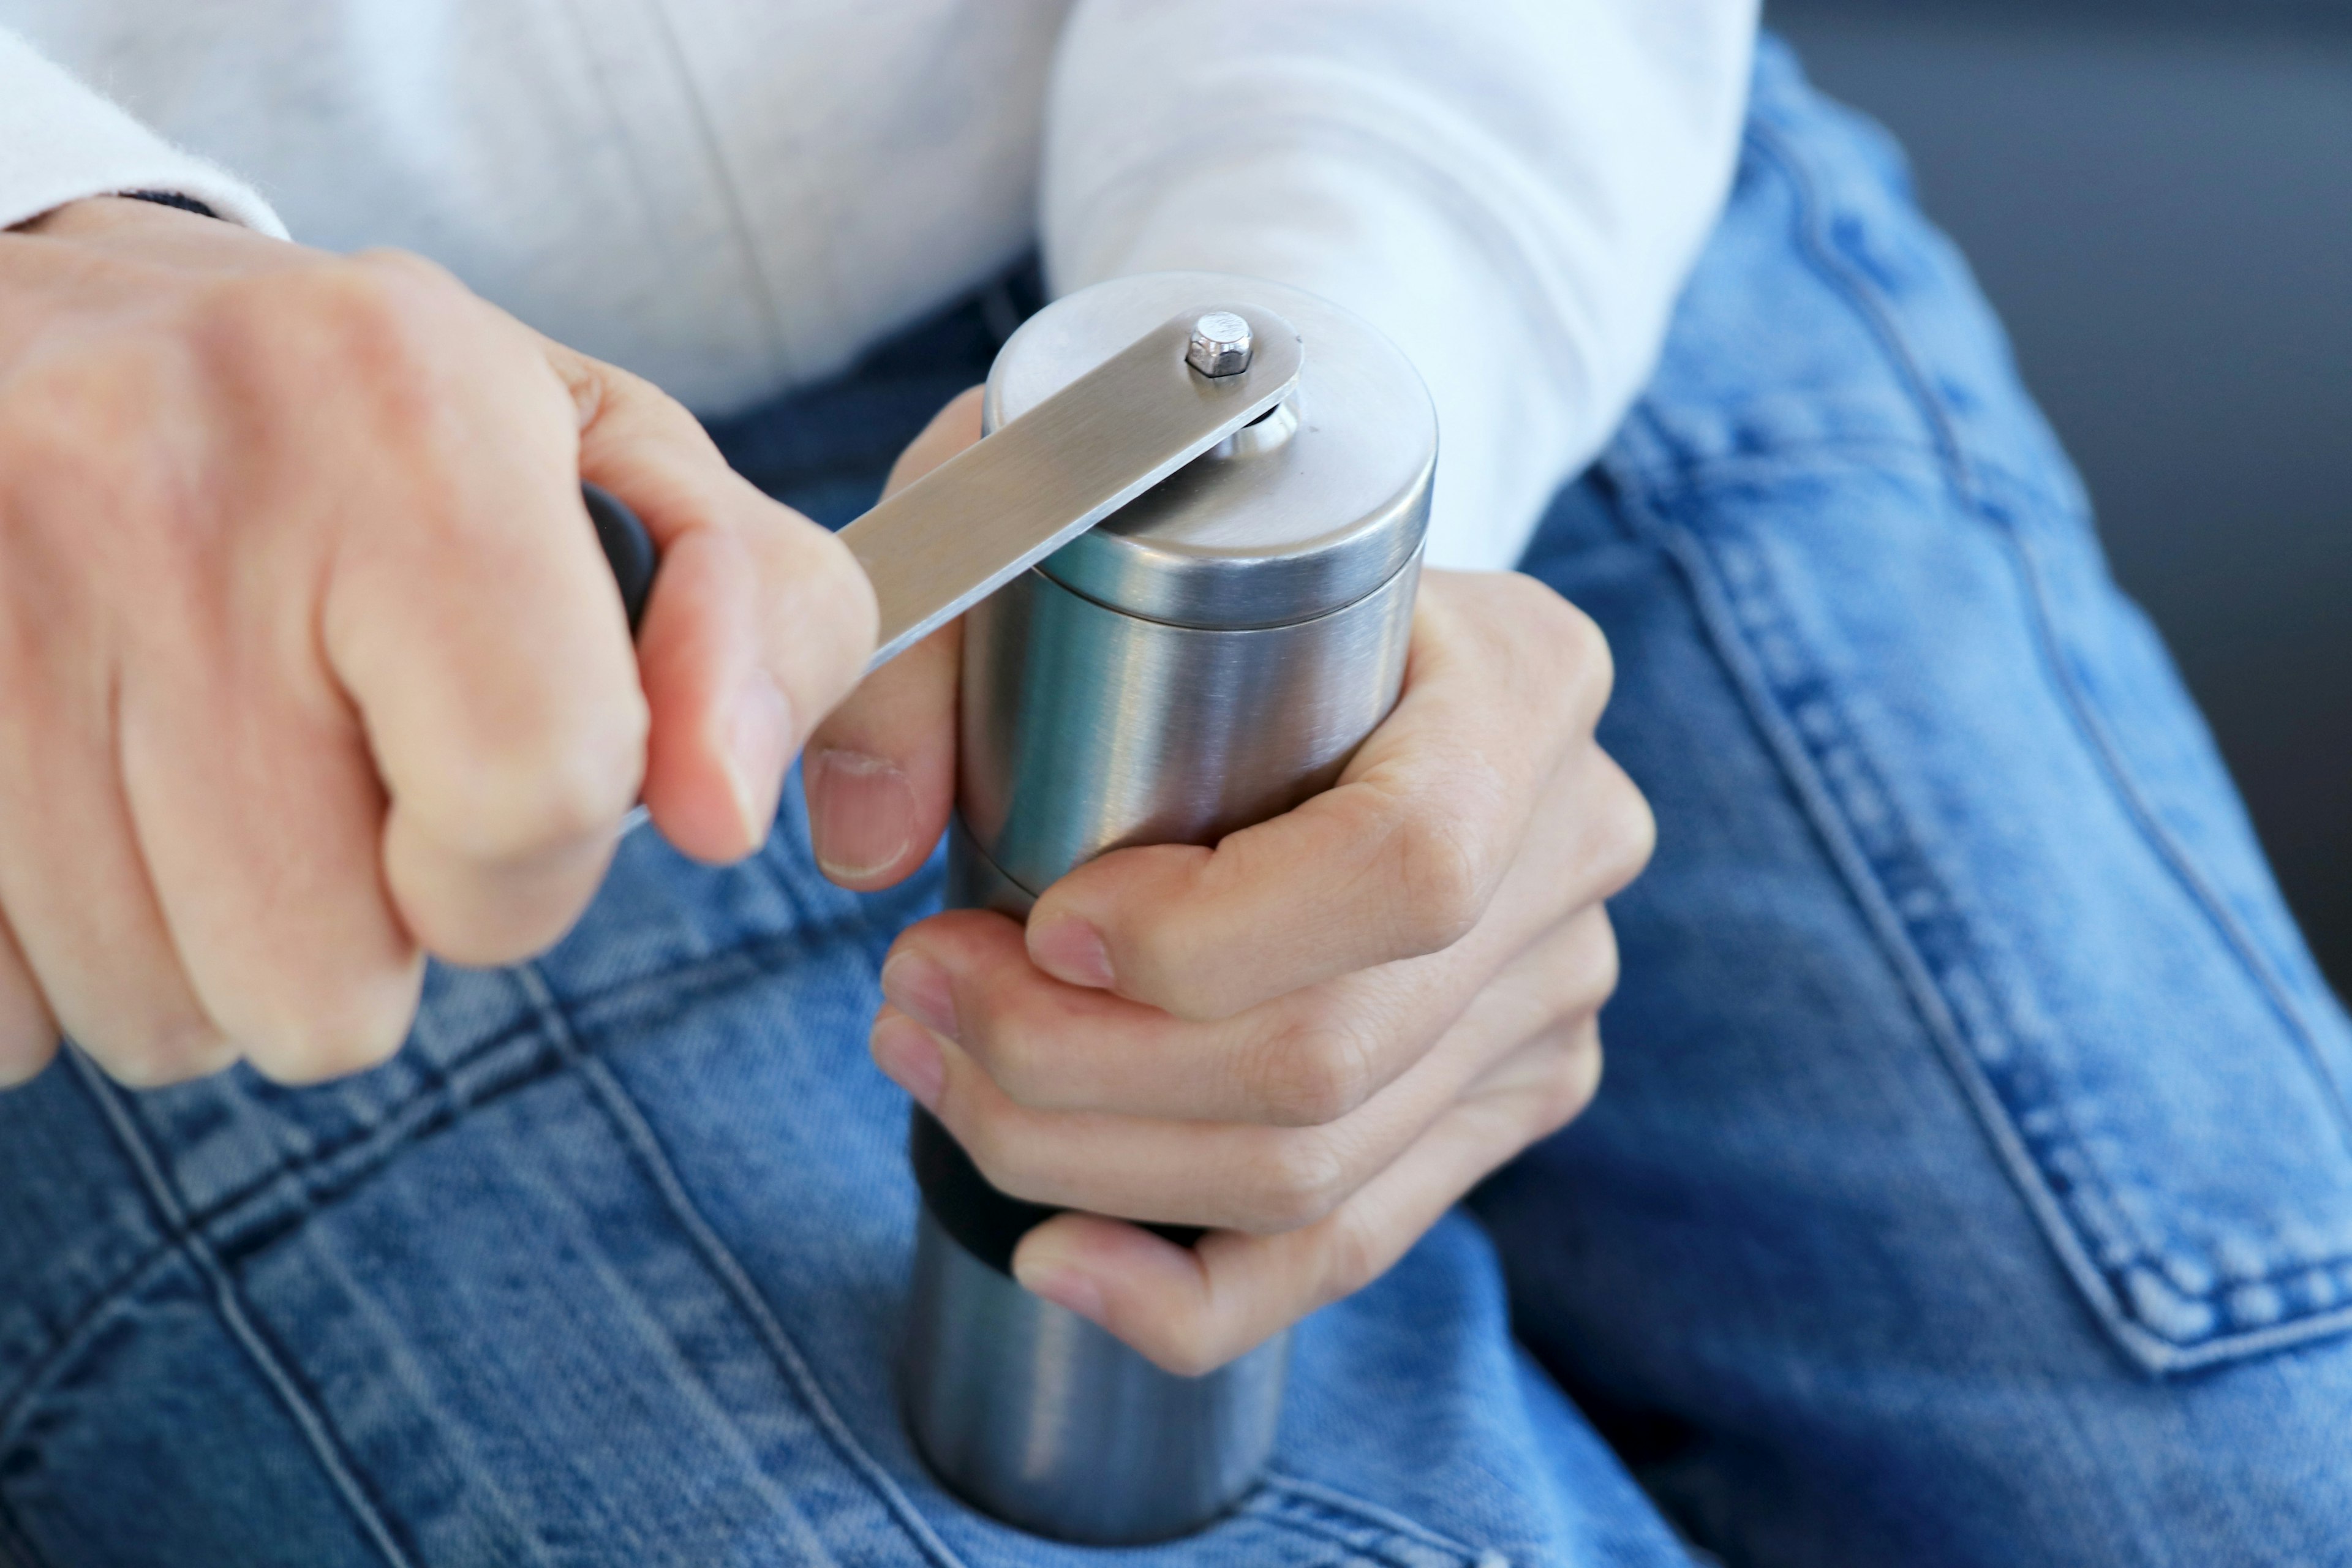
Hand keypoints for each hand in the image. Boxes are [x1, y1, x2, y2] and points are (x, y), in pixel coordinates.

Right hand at [0, 197, 872, 1087]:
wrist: (40, 313)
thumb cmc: (367, 423)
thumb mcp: (610, 460)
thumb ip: (762, 624)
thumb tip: (725, 814)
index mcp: (407, 422)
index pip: (530, 798)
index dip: (527, 875)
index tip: (486, 818)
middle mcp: (168, 497)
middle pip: (324, 984)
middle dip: (361, 934)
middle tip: (330, 782)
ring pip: (154, 1016)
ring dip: (212, 948)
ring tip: (206, 777)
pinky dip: (57, 953)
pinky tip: (85, 802)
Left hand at [806, 392, 1652, 1373]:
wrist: (1323, 616)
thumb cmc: (1192, 556)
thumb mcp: (1052, 520)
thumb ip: (927, 638)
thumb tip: (864, 842)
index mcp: (1524, 680)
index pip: (1409, 860)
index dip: (1211, 935)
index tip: (1041, 920)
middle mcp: (1570, 846)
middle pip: (1335, 1050)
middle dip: (1080, 1068)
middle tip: (914, 999)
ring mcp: (1547, 994)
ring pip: (1321, 1167)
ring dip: (1089, 1158)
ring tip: (938, 1068)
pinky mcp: (1499, 1098)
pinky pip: (1352, 1242)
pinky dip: (1193, 1287)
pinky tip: (1056, 1256)